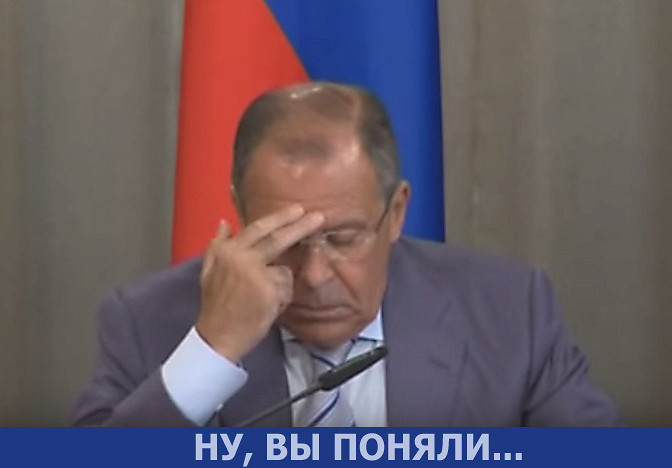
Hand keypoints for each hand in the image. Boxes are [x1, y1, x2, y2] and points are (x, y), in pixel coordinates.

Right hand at [196, 205, 323, 360]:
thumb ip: (218, 244)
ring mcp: (256, 273)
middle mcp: (240, 257)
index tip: (296, 210)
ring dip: (280, 285)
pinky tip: (267, 308)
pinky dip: (282, 299)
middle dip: (299, 226)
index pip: (257, 228)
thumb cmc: (217, 307)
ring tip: (263, 301)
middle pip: (277, 238)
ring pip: (284, 269)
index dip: (279, 218)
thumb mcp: (209, 270)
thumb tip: (224, 222)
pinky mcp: (268, 290)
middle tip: (318, 217)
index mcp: (226, 250)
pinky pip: (286, 289)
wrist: (217, 337)